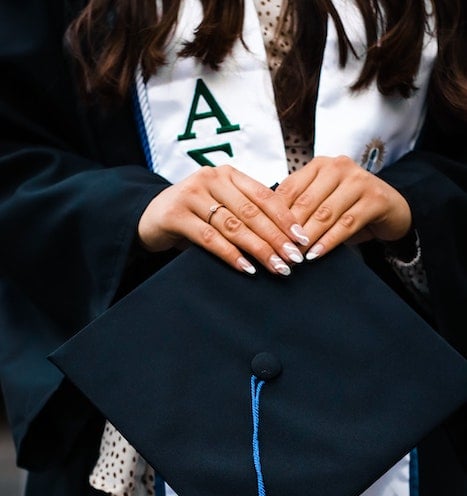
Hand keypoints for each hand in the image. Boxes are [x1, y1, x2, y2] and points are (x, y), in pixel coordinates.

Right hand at [138, 165, 309, 274]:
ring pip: (233, 225)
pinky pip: (209, 237)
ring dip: (258, 249)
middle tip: (294, 259)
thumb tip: (287, 238)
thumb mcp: (221, 206)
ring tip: (276, 267)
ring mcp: (191, 194)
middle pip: (252, 212)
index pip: (264, 195)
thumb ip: (246, 212)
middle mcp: (211, 178)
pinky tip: (246, 268)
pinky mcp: (176, 214)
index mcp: (228, 174)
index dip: (285, 218)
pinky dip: (230, 254)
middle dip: (276, 237)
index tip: (302, 239)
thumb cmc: (194, 215)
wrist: (149, 216)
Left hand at [275, 155, 411, 259]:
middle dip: (290, 230)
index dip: (275, 215)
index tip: (264, 238)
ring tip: (294, 256)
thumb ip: (299, 208)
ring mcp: (359, 180)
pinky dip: (329, 241)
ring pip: (325, 213)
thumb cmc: (349, 208)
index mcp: (319, 165)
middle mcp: (338, 167)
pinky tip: (316, 254)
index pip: (289, 189)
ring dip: (308, 238)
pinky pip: (346, 224)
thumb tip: (266, 229)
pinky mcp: (375, 199)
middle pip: (306, 202)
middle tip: (278, 252)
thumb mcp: (322, 203)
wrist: (391, 210)